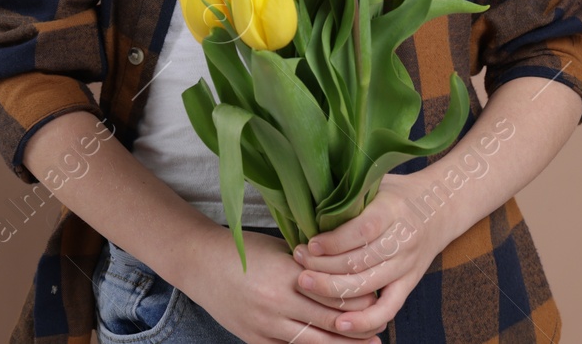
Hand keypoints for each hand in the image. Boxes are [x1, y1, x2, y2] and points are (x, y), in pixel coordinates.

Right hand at [175, 223, 385, 342]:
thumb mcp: (279, 248)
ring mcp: (266, 327)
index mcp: (286, 275)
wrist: (199, 264)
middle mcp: (277, 305)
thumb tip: (346, 271)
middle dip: (361, 328)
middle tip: (383, 325)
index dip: (361, 299)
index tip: (380, 297)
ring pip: (315, 343)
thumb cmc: (242, 250)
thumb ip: (309, 264)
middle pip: (332, 323)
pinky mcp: (256, 340)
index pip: (335, 294)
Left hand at [288, 171, 460, 337]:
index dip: (334, 241)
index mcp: (392, 210)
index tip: (309, 244)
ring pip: (367, 286)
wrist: (440, 208)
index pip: (362, 231)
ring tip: (305, 283)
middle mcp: (402, 240)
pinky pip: (388, 309)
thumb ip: (350, 195)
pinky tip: (339, 324)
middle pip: (360, 262)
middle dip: (323, 266)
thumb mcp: (376, 183)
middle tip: (298, 262)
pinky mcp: (409, 283)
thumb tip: (308, 202)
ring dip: (332, 289)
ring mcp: (407, 265)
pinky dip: (364, 320)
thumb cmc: (397, 193)